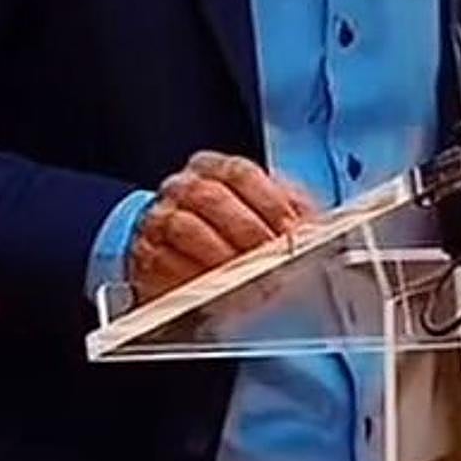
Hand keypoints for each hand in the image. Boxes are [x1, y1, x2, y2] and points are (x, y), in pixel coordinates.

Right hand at [129, 151, 315, 302]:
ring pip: (187, 229)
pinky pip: (166, 264)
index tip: (290, 230)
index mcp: (215, 167)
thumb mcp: (263, 208)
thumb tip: (314, 228)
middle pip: (212, 198)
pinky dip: (195, 280)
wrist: (175, 246)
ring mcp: (160, 218)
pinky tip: (219, 293)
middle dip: (248, 231)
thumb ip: (289, 210)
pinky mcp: (146, 255)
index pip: (242, 173)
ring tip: (250, 279)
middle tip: (273, 258)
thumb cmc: (228, 224)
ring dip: (222, 257)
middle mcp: (183, 187)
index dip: (270, 202)